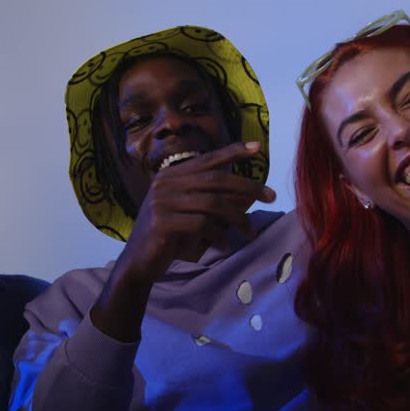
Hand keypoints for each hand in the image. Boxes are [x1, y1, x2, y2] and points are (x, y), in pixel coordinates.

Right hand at [118, 141, 275, 283]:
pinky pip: (201, 224)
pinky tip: (225, 245)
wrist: (139, 263)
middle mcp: (165, 183)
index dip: (233, 151)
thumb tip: (250, 193)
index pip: (207, 159)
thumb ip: (214, 200)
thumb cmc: (170, 237)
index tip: (257, 147)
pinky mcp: (162, 222)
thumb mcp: (192, 213)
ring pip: (212, 203)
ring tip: (250, 232)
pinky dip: (218, 235)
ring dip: (238, 218)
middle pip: (216, 179)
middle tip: (271, 196)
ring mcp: (162, 201)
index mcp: (172, 175)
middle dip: (248, 186)